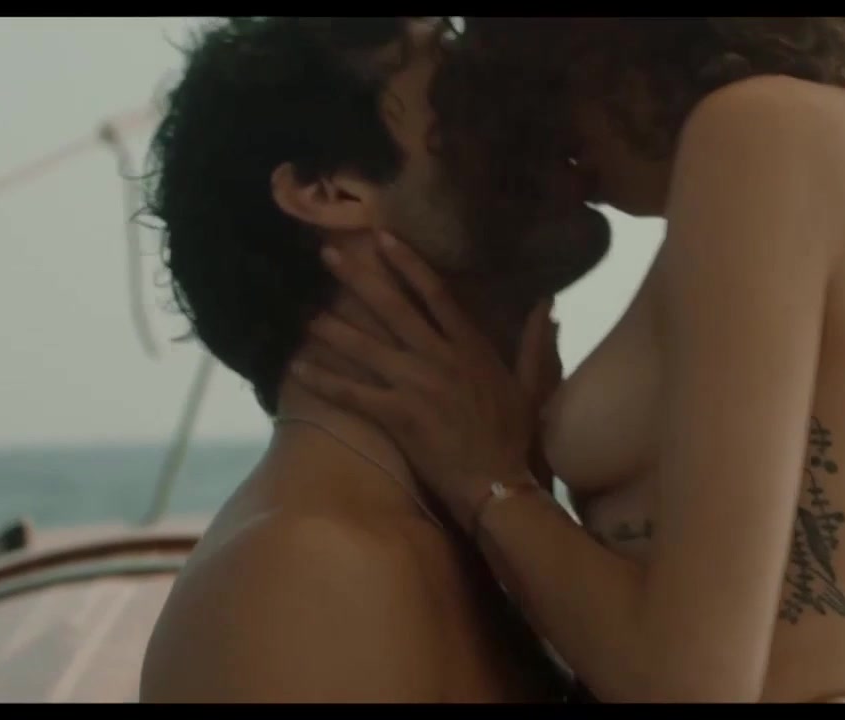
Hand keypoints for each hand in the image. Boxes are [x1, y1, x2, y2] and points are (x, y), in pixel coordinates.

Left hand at [293, 232, 557, 530]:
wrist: (498, 483)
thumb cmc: (514, 437)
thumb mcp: (533, 384)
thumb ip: (536, 341)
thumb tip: (547, 303)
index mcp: (470, 346)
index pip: (435, 293)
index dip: (407, 264)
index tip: (382, 239)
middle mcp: (440, 357)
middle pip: (392, 309)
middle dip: (358, 279)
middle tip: (327, 256)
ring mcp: (417, 385)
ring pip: (366, 347)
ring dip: (333, 327)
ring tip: (304, 311)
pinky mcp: (398, 415)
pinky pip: (352, 394)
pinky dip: (323, 380)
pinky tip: (296, 368)